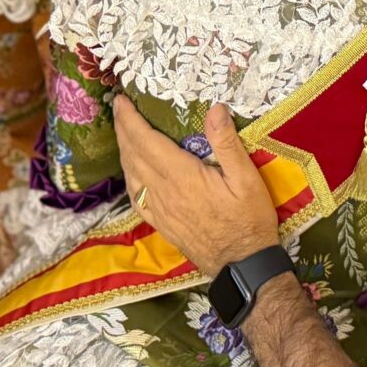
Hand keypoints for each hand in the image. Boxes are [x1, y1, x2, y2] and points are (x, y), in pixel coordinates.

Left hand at [112, 97, 280, 274]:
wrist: (242, 266)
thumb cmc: (249, 220)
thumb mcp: (247, 179)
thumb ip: (227, 144)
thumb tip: (215, 109)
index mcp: (182, 176)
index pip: (146, 141)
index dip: (130, 120)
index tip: (121, 100)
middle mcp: (164, 192)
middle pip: (134, 155)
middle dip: (123, 129)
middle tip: (118, 107)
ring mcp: (160, 211)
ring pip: (132, 176)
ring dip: (124, 150)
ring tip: (123, 132)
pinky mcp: (161, 224)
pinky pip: (136, 198)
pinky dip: (129, 179)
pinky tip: (130, 173)